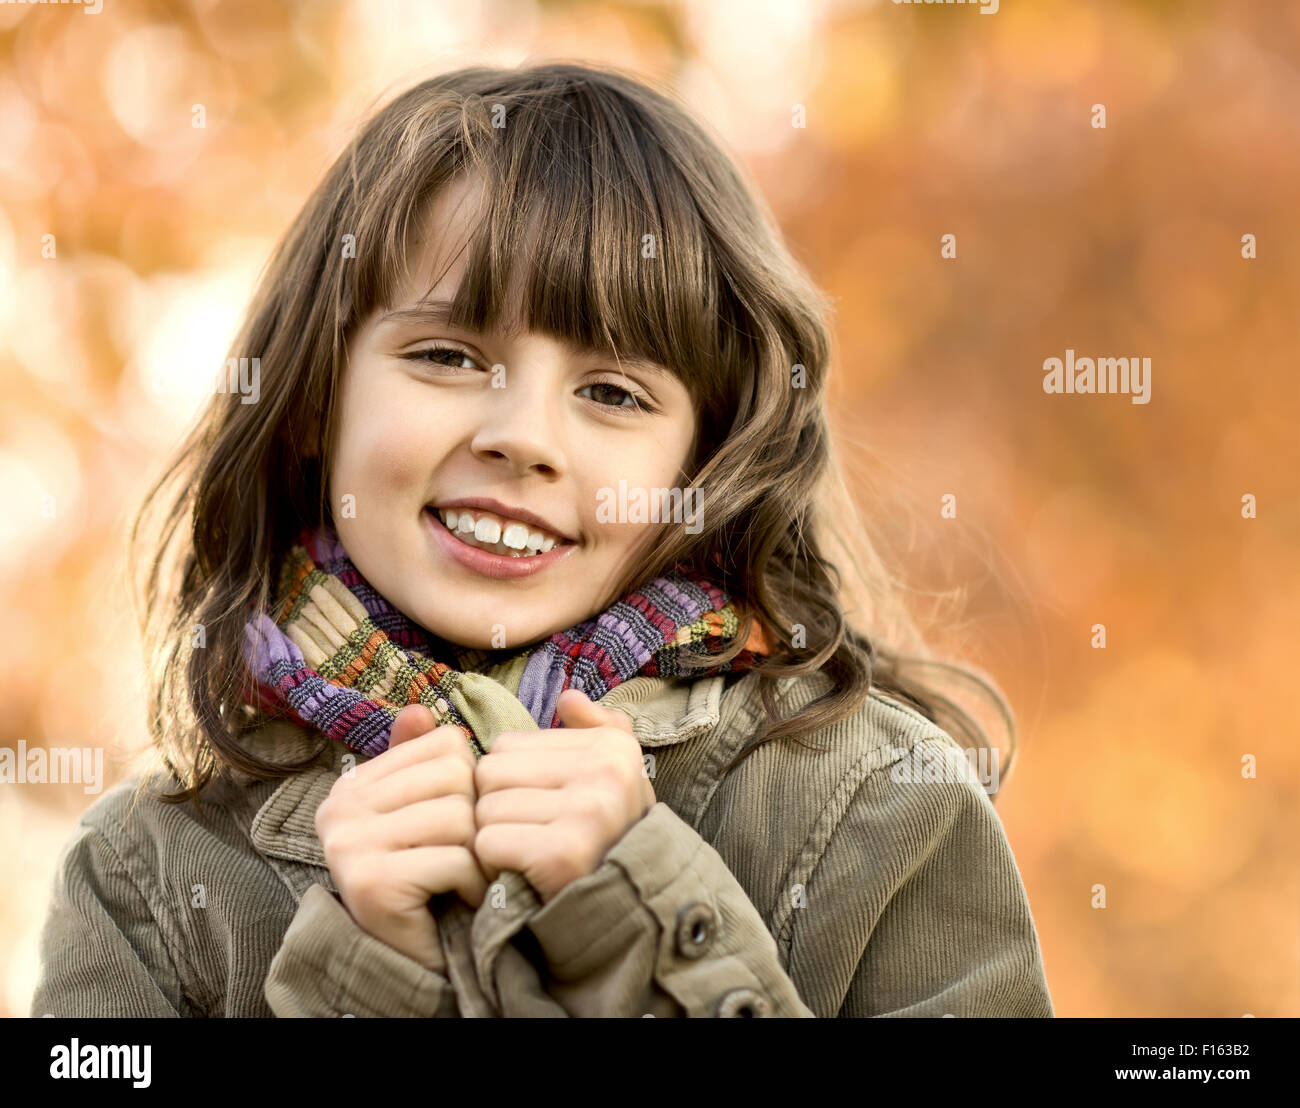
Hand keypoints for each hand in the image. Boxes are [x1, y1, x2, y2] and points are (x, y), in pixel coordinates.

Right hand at [314, 704, 489, 971]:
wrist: (413, 960)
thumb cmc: (427, 881)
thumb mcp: (424, 814)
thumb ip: (421, 761)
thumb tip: (419, 710)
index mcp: (353, 784)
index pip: (444, 744)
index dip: (469, 786)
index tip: (454, 826)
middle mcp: (339, 809)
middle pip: (455, 778)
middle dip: (476, 821)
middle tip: (463, 857)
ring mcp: (349, 845)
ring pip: (458, 817)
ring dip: (477, 856)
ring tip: (462, 879)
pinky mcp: (371, 883)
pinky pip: (455, 859)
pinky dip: (471, 884)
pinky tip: (457, 900)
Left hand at [472, 689, 656, 903]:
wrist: (626, 911)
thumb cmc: (606, 838)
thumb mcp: (615, 779)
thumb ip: (597, 731)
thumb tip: (568, 697)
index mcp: (612, 746)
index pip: (507, 744)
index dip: (510, 781)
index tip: (540, 808)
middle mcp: (606, 772)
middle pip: (490, 772)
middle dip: (495, 807)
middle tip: (525, 835)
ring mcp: (587, 812)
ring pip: (485, 809)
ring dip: (493, 838)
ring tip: (524, 854)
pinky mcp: (563, 853)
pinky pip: (488, 842)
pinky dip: (493, 864)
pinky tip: (519, 872)